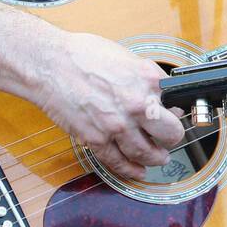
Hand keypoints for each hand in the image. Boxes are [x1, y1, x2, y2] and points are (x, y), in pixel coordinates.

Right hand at [30, 31, 185, 180]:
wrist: (49, 64)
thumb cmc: (83, 55)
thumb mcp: (125, 58)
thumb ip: (145, 79)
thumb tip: (161, 95)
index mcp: (148, 79)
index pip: (176, 103)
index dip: (177, 111)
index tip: (175, 116)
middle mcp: (137, 104)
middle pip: (170, 134)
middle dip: (173, 139)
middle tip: (170, 140)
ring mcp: (117, 124)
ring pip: (147, 153)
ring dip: (156, 159)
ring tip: (159, 159)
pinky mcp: (96, 139)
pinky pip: (118, 162)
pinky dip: (131, 170)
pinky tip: (137, 171)